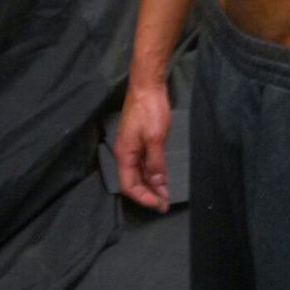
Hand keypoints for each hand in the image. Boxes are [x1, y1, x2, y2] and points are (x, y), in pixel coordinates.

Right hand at [113, 82, 171, 211]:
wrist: (147, 85)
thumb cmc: (149, 110)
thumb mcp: (154, 138)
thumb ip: (154, 162)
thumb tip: (156, 183)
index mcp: (124, 154)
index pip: (128, 185)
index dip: (142, 197)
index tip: (158, 204)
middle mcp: (125, 152)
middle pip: (133, 181)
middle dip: (148, 194)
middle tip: (164, 204)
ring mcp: (131, 146)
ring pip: (139, 172)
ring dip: (151, 184)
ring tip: (165, 195)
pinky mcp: (139, 139)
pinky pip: (143, 162)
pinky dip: (152, 172)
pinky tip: (161, 177)